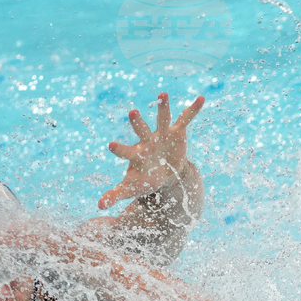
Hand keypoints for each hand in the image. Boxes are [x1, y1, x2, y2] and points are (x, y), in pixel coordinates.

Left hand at [98, 93, 204, 209]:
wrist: (165, 174)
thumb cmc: (144, 179)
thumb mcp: (130, 188)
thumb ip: (114, 194)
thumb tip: (99, 205)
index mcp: (136, 154)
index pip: (126, 151)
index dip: (119, 149)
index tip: (111, 146)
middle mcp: (147, 141)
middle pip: (141, 130)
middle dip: (138, 122)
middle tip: (132, 112)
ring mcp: (162, 134)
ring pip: (162, 119)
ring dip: (163, 107)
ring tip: (162, 94)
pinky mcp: (177, 132)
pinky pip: (186, 119)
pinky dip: (193, 109)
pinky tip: (201, 98)